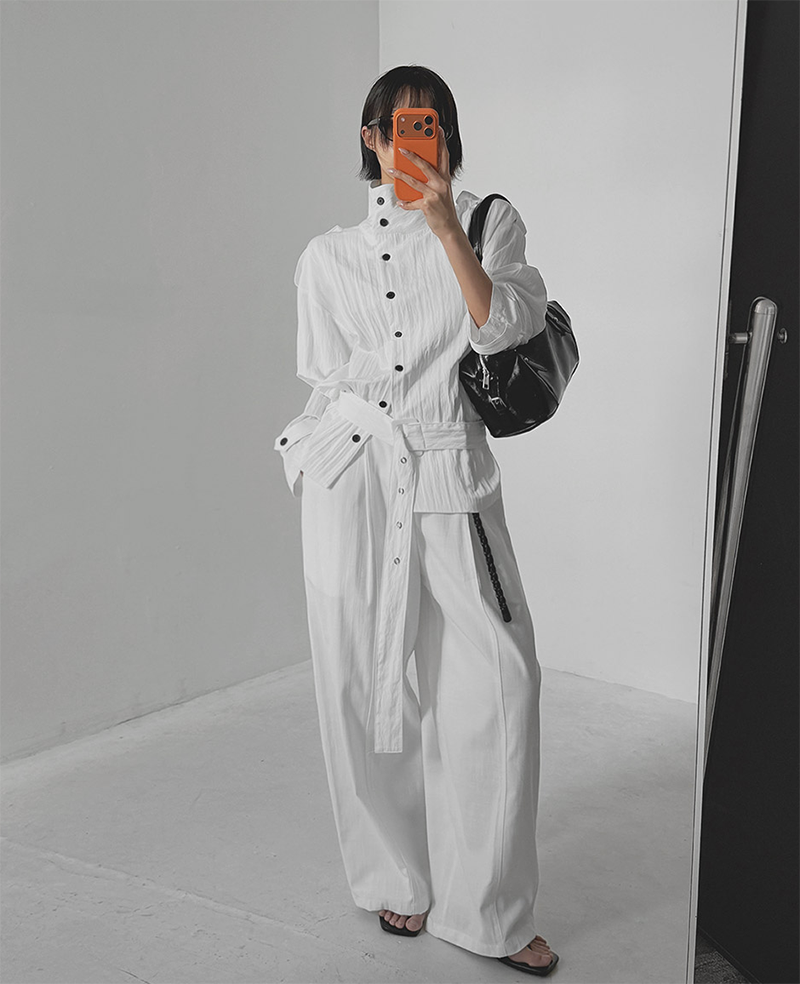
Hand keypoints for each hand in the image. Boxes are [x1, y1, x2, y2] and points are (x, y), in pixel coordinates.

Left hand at [388, 125, 459, 239]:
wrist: (449, 226)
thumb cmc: (444, 208)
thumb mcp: (442, 190)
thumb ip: (433, 178)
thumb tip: (418, 169)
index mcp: (445, 178)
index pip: (444, 156)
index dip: (441, 142)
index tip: (437, 130)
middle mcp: (441, 184)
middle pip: (426, 165)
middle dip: (413, 156)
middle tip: (402, 149)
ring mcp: (434, 194)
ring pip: (415, 181)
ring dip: (401, 175)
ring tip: (392, 170)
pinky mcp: (427, 205)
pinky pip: (412, 202)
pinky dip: (405, 203)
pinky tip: (399, 202)